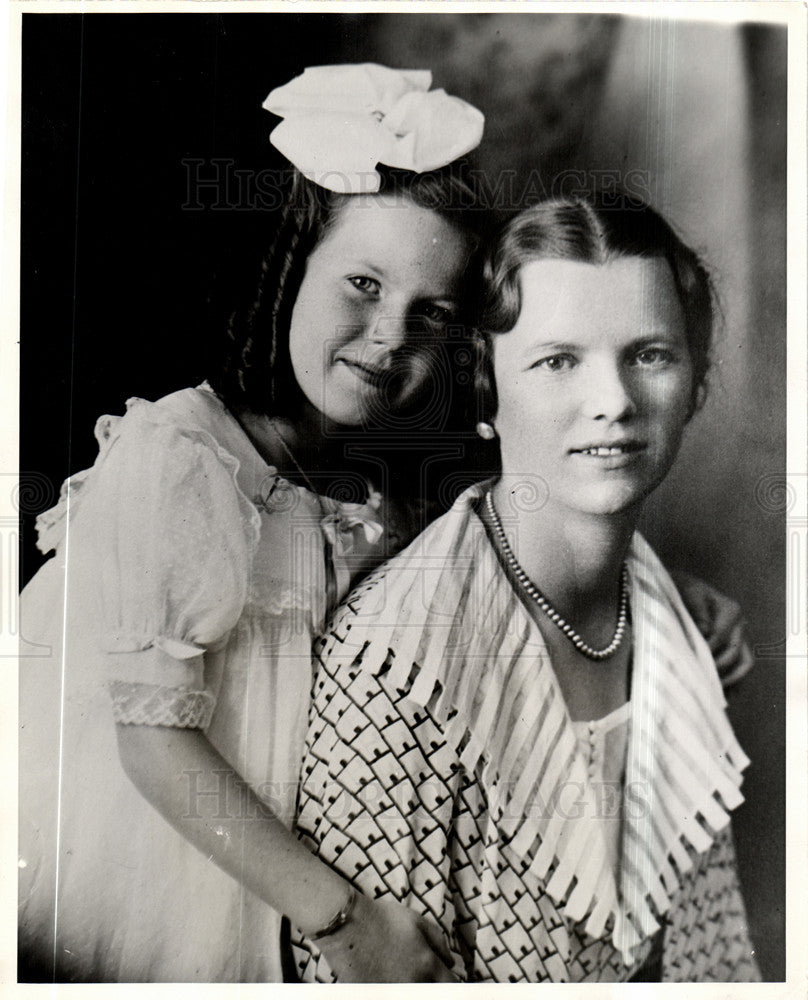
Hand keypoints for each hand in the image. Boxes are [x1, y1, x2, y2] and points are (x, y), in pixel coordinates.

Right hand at [314, 892, 456, 981]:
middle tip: (422, 971)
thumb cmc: (381, 918)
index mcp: (427, 964)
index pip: (451, 985)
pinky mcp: (376, 995)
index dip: (452, 983)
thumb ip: (439, 940)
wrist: (347, 924)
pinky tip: (386, 975)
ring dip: (414, 984)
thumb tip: (451, 961)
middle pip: (433, 994)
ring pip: (414, 995)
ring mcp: (394, 992)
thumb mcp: (416, 920)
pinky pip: (391, 994)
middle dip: (432, 984)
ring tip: (401, 970)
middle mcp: (413, 983)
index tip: (447, 979)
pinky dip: (392, 987)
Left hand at [674, 571, 753, 687]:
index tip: (691, 661)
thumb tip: (706, 631)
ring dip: (731, 679)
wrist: (686, 591)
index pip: (720, 636)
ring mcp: (742, 637)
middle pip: (734, 652)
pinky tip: (724, 696)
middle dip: (717, 667)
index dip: (705, 650)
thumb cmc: (685, 592)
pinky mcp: (739, 648)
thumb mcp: (689, 595)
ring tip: (714, 692)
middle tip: (700, 679)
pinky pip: (741, 668)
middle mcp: (742, 624)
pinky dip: (735, 682)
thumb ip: (697, 612)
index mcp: (731, 610)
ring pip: (745, 662)